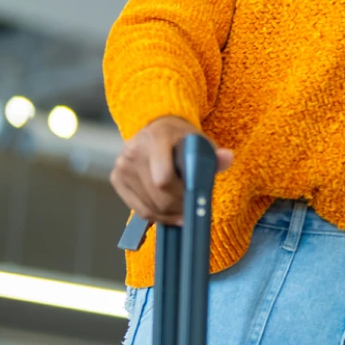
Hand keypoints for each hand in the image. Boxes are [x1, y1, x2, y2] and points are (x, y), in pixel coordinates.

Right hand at [110, 116, 234, 225]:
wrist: (157, 129)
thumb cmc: (181, 138)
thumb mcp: (200, 142)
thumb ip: (213, 155)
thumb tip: (227, 158)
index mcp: (156, 137)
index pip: (164, 178)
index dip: (182, 194)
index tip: (195, 198)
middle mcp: (134, 150)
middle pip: (158, 196)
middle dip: (178, 208)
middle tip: (192, 210)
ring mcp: (122, 165)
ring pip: (148, 207)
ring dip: (169, 215)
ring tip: (183, 212)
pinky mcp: (117, 178)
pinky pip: (138, 209)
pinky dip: (156, 216)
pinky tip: (170, 214)